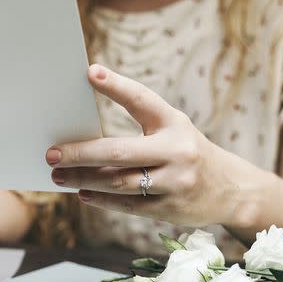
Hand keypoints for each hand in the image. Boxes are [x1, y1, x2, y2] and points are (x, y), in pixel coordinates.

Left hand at [46, 64, 244, 227]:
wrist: (230, 190)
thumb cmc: (187, 152)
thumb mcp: (173, 130)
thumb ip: (139, 128)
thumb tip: (86, 136)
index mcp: (174, 123)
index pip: (142, 99)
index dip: (117, 86)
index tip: (90, 72)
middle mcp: (177, 151)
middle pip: (118, 152)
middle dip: (80, 153)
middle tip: (51, 154)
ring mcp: (174, 182)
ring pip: (117, 182)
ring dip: (83, 180)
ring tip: (59, 176)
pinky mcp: (169, 208)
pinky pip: (126, 205)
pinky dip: (100, 199)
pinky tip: (82, 194)